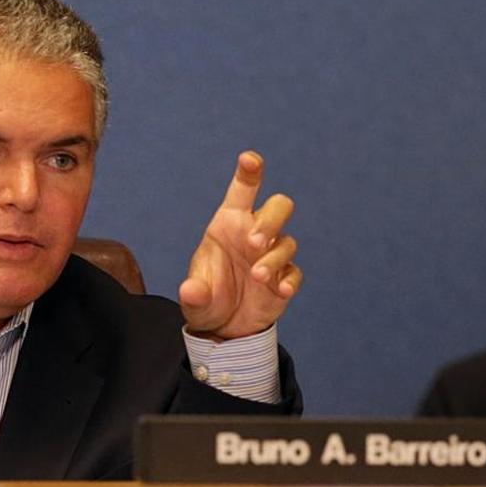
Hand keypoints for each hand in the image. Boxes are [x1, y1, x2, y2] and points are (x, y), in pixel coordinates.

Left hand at [178, 151, 302, 339]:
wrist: (223, 327)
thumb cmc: (206, 299)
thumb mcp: (194, 299)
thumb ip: (193, 294)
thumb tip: (190, 292)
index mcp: (228, 225)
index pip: (243, 191)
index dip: (249, 172)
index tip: (250, 158)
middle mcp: (253, 234)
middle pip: (279, 207)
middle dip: (271, 221)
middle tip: (254, 243)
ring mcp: (272, 256)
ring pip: (288, 241)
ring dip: (274, 258)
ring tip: (257, 277)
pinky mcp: (284, 279)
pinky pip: (295, 273)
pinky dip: (289, 280)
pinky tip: (279, 291)